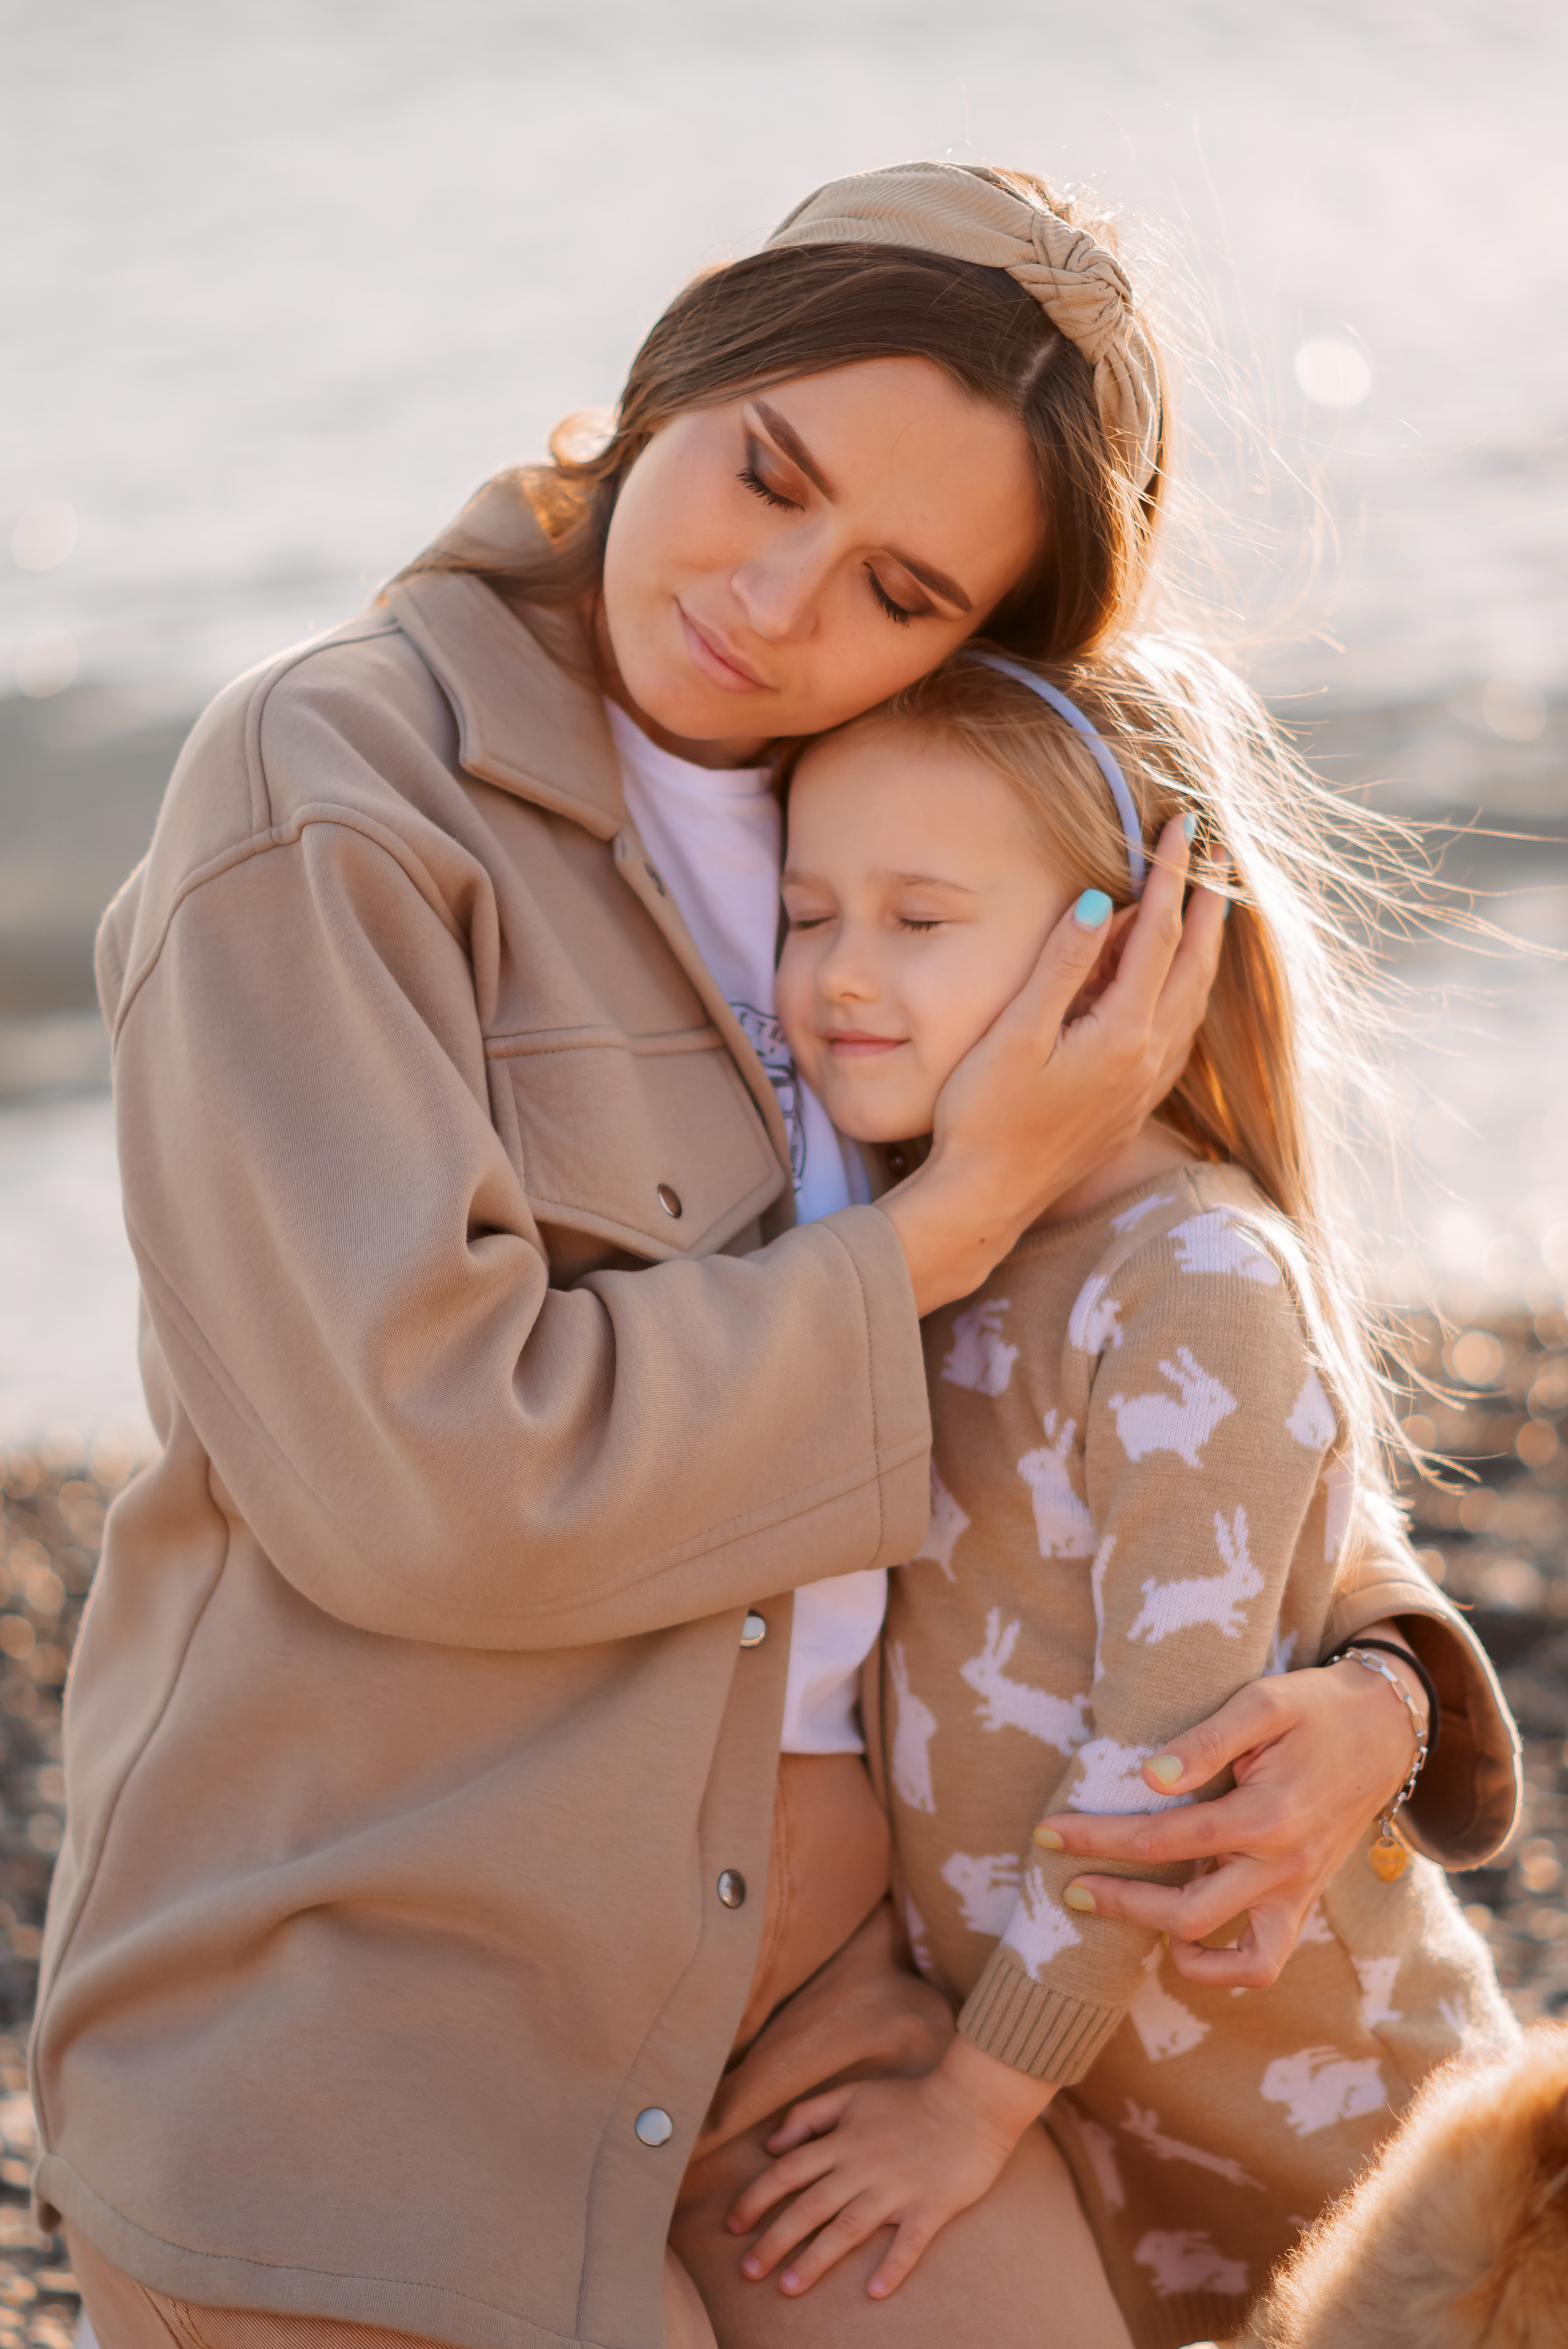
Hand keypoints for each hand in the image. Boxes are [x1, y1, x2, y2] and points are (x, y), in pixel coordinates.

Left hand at [726, 2036, 1053, 2300]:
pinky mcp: (930, 2206)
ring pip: (847, 2228)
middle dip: (775, 2240)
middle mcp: (862, 2168)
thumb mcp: (854, 2094)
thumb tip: (773, 2145)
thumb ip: (811, 2115)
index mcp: (843, 2142)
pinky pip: (908, 2242)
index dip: (756, 2198)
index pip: (788, 2172)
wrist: (970, 2102)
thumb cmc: (910, 2100)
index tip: (733, 2226)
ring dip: (816, 2260)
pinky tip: (874, 2292)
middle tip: (748, 2271)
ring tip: (789, 2287)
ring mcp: (896, 2189)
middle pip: (809, 2207)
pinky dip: (892, 2267)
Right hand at [882, 821, 1226, 1314]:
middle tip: (1217, 854)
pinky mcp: (1131, 1106)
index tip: (1182, 827)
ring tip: (1210, 909)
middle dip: (1205, 905)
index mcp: (1122, 1033)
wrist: (987, 1200)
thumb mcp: (1014, 1036)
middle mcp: (1147, 1059)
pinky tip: (1181, 989)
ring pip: (1193, 1002)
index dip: (1170, 877)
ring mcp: (1143, 1086)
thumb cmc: (984, 1117)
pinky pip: (1180, 1033)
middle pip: (1193, 965)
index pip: (1158, 935)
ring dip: (1204, 949)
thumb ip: (1060, 967)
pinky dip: (1189, 993)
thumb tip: (1099, 901)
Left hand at [1032, 1628, 1426, 1989]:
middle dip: (1119, 1903)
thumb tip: (1149, 1778)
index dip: (1096, 1839)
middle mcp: (1284, 1866)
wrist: (1387, 1728)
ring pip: (1233, 1957)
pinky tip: (1182, 1938)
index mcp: (1266, 1815)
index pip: (1162, 1839)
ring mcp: (1298, 1891)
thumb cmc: (1315, 1707)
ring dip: (1171, 1945)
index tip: (1048, 1832)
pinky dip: (1221, 1966)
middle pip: (1187, 1911)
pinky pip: (1265, 1960)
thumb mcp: (1262, 1703)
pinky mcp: (1304, 1900)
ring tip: (1123, 1918)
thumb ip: (1206, 1740)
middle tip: (1067, 1885)